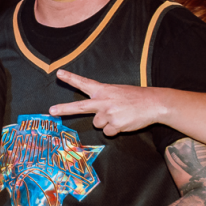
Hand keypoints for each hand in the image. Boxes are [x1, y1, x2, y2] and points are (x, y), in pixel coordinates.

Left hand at [49, 68, 164, 135]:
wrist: (154, 103)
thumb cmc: (135, 97)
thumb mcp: (117, 91)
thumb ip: (103, 98)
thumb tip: (95, 113)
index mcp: (103, 90)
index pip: (84, 83)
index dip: (71, 78)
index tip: (58, 73)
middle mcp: (103, 101)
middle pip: (79, 107)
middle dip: (64, 109)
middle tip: (51, 110)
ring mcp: (108, 113)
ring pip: (97, 124)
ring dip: (106, 122)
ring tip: (120, 115)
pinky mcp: (115, 125)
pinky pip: (108, 132)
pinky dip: (115, 130)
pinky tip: (124, 122)